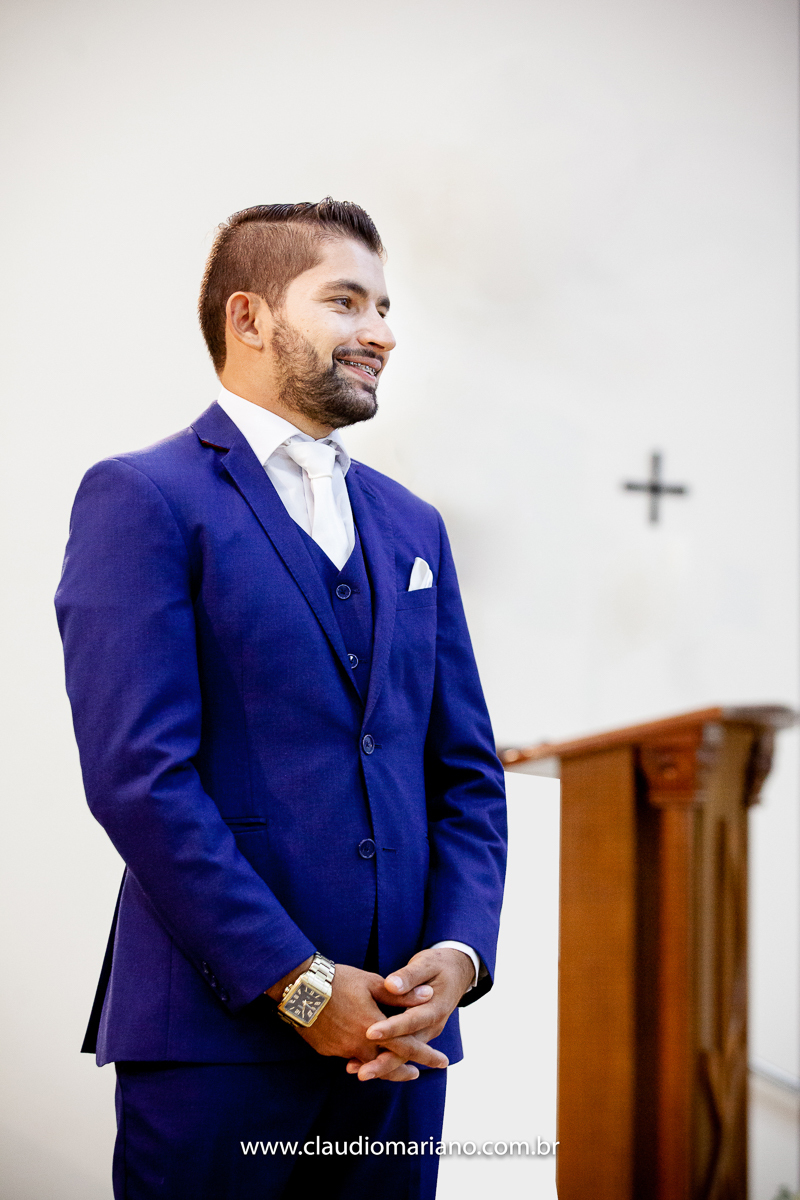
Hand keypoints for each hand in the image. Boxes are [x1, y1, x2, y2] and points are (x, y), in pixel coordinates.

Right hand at [272, 961, 448, 1082]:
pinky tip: (363, 1053)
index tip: (443, 1062)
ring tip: (392, 1066)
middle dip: (404, 1070)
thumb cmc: (338, 980)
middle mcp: (359, 1044)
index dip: (426, 1055)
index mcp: (374, 1027)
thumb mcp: (372, 983)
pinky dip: (360, 1058)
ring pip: (367, 1065)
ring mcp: (341, 1050)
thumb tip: (429, 995)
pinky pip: (349, 1058)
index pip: (407, 1047)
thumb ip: (401, 995)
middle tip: (417, 1074)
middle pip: (388, 1065)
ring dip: (382, 1067)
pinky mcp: (327, 1050)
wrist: (299, 987)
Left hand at [346, 947, 473, 1082]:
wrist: (456, 972)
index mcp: (435, 1008)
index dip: (391, 1028)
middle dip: (383, 1062)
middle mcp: (431, 1026)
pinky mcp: (416, 1035)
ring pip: (402, 1055)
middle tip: (361, 1072)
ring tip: (355, 1071)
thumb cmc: (438, 965)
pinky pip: (399, 1050)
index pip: (411, 1021)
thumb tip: (392, 986)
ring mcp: (424, 1033)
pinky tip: (359, 1062)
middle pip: (407, 1049)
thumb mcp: (426, 964)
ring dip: (380, 1065)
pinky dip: (381, 1057)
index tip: (369, 1032)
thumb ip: (409, 976)